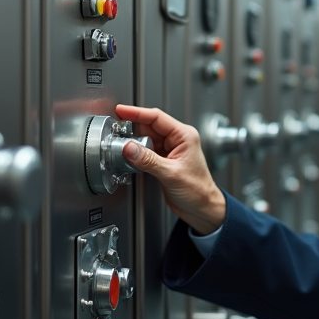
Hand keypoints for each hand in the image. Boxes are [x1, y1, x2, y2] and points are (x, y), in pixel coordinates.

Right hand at [114, 104, 226, 234]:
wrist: (202, 208)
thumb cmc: (198, 190)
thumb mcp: (171, 174)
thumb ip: (148, 160)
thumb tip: (128, 147)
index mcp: (184, 136)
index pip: (156, 117)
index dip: (136, 112)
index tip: (121, 110)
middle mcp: (177, 140)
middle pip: (149, 127)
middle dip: (132, 128)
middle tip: (115, 131)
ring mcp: (169, 150)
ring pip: (146, 139)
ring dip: (133, 142)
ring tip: (119, 145)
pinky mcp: (163, 160)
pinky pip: (146, 151)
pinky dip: (136, 153)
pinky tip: (129, 156)